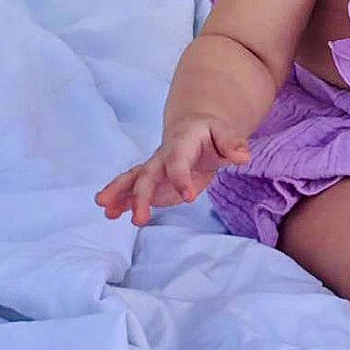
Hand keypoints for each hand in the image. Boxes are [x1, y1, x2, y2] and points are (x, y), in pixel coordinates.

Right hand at [94, 116, 250, 226]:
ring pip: (133, 180)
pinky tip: (111, 214)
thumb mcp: (225, 133)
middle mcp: (162, 156)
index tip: (189, 197)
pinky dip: (122, 202)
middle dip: (141, 196)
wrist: (195, 129)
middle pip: (148, 174)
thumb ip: (232, 143)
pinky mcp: (153, 183)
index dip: (181, 178)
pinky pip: (134, 191)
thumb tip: (243, 156)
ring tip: (106, 210)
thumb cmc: (212, 134)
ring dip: (119, 194)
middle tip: (139, 220)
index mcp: (181, 143)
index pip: (178, 161)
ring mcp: (155, 169)